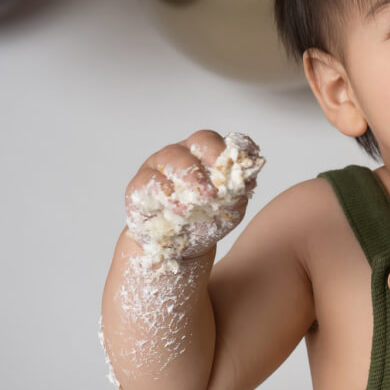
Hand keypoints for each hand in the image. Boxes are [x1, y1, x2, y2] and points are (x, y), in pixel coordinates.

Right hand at [124, 130, 262, 266]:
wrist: (181, 248)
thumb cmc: (206, 221)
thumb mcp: (229, 210)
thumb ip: (239, 193)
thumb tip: (249, 180)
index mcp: (206, 154)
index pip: (216, 141)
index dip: (225, 150)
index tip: (236, 167)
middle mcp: (183, 153)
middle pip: (197, 143)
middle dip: (210, 162)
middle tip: (218, 189)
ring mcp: (159, 166)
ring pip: (172, 158)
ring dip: (190, 178)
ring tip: (202, 201)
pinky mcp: (139, 184)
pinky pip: (149, 181)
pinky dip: (167, 195)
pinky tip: (180, 210)